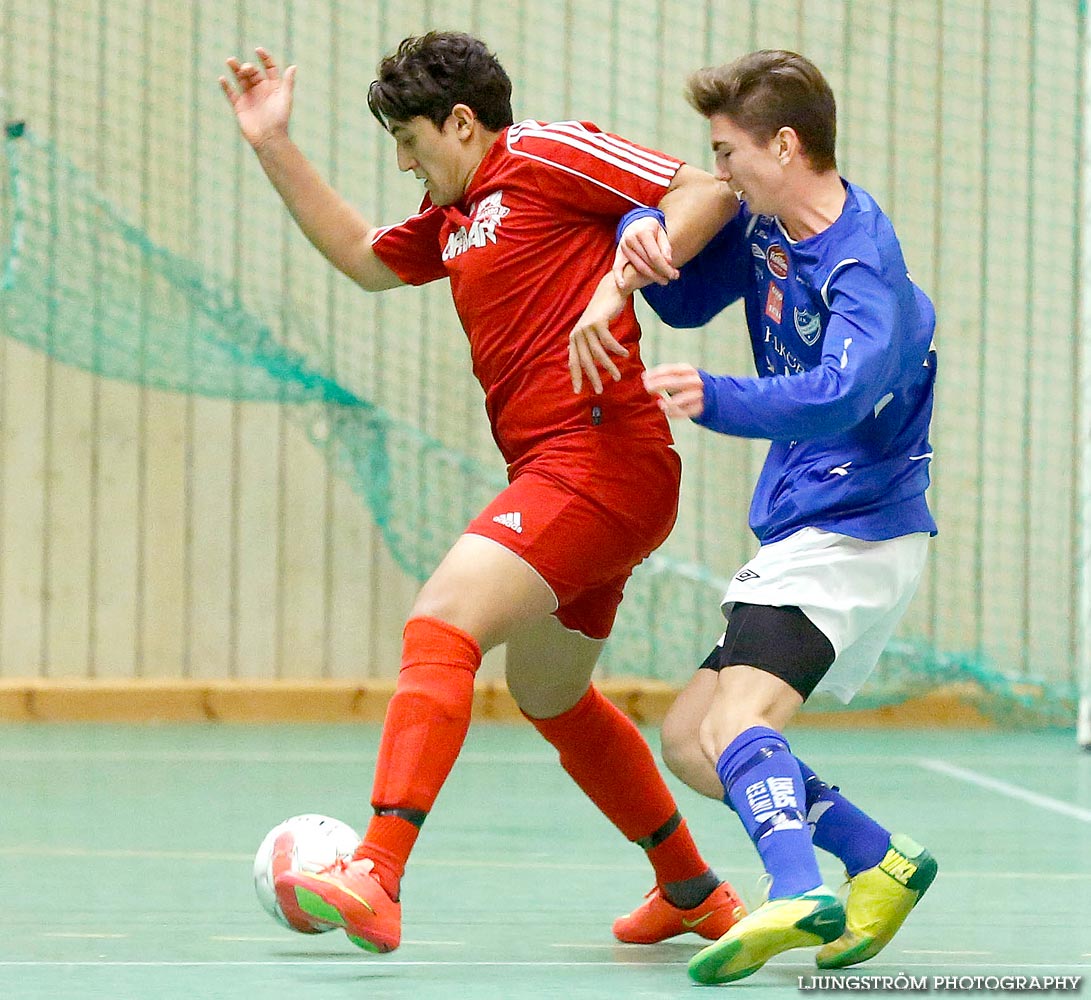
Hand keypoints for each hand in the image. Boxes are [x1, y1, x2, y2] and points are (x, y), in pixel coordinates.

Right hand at [220, 47, 295, 148]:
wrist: (269, 139)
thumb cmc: (280, 120)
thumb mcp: (285, 99)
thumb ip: (288, 83)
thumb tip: (293, 66)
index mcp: (273, 87)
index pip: (269, 68)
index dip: (265, 58)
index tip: (258, 50)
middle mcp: (261, 90)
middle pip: (253, 72)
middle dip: (248, 67)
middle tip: (246, 69)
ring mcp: (249, 97)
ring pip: (240, 79)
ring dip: (235, 69)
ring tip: (230, 60)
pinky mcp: (239, 106)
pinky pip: (231, 94)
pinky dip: (226, 86)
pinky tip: (222, 78)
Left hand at [569, 277, 629, 393]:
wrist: (610, 291)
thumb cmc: (601, 312)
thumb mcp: (588, 328)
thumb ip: (580, 341)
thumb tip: (569, 352)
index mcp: (574, 338)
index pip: (573, 362)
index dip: (576, 377)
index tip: (578, 392)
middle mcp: (577, 334)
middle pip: (585, 361)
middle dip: (592, 378)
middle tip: (600, 391)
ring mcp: (587, 328)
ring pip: (598, 354)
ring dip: (609, 367)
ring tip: (617, 377)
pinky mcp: (598, 322)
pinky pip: (609, 342)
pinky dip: (617, 350)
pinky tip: (625, 355)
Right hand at [613, 216, 677, 289]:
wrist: (636, 222)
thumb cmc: (651, 228)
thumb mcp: (661, 232)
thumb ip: (665, 246)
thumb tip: (668, 261)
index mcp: (643, 232)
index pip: (655, 255)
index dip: (664, 267)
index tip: (674, 274)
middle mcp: (631, 239)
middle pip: (647, 262)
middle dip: (660, 273)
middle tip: (671, 278)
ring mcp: (623, 246)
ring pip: (638, 266)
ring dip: (651, 276)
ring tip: (663, 281)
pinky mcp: (619, 253)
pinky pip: (617, 266)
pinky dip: (618, 276)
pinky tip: (622, 285)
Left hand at [642, 363, 704, 419]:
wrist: (711, 395)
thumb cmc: (687, 383)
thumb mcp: (678, 375)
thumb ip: (663, 375)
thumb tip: (644, 377)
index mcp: (688, 370)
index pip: (669, 370)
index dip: (655, 374)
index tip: (644, 378)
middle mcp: (694, 381)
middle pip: (673, 382)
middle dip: (657, 385)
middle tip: (647, 388)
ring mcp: (698, 395)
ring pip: (679, 400)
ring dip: (667, 403)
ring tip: (659, 402)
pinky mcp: (698, 408)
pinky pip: (682, 413)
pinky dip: (672, 412)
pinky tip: (666, 409)